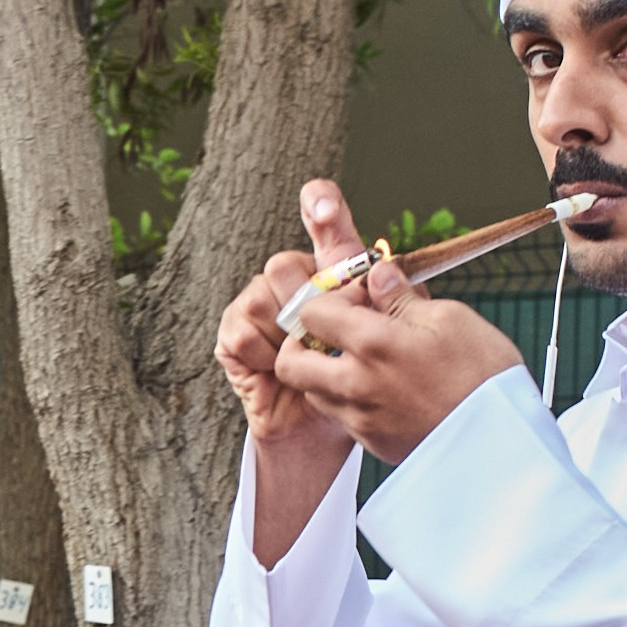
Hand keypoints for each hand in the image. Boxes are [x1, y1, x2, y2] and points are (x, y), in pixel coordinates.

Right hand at [215, 180, 375, 464]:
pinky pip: (244, 329)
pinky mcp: (234, 333)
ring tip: (306, 356)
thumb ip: (392, 301)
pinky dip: (266, 354)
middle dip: (307, 300)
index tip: (322, 203)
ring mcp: (258, 303)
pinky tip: (279, 369)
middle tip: (329, 335)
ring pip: (263, 295)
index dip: (321, 204)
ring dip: (286, 333)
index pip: (325, 223)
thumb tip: (383, 270)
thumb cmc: (362, 376)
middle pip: (285, 263)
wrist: (328, 422)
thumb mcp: (389, 338)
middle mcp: (291, 278)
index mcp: (331, 270)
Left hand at [275, 260, 524, 464]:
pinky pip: (340, 416)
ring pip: (312, 391)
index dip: (330, 297)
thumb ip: (402, 298)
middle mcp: (356, 385)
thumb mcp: (452, 319)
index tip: (359, 299)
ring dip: (323, 370)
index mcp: (374, 345)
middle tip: (336, 331)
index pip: (311, 312)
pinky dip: (347, 398)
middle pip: (291, 360)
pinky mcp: (372, 444)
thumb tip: (377, 276)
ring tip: (362, 360)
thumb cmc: (486, 378)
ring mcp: (361, 420)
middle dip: (304, 339)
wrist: (503, 445)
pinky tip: (382, 388)